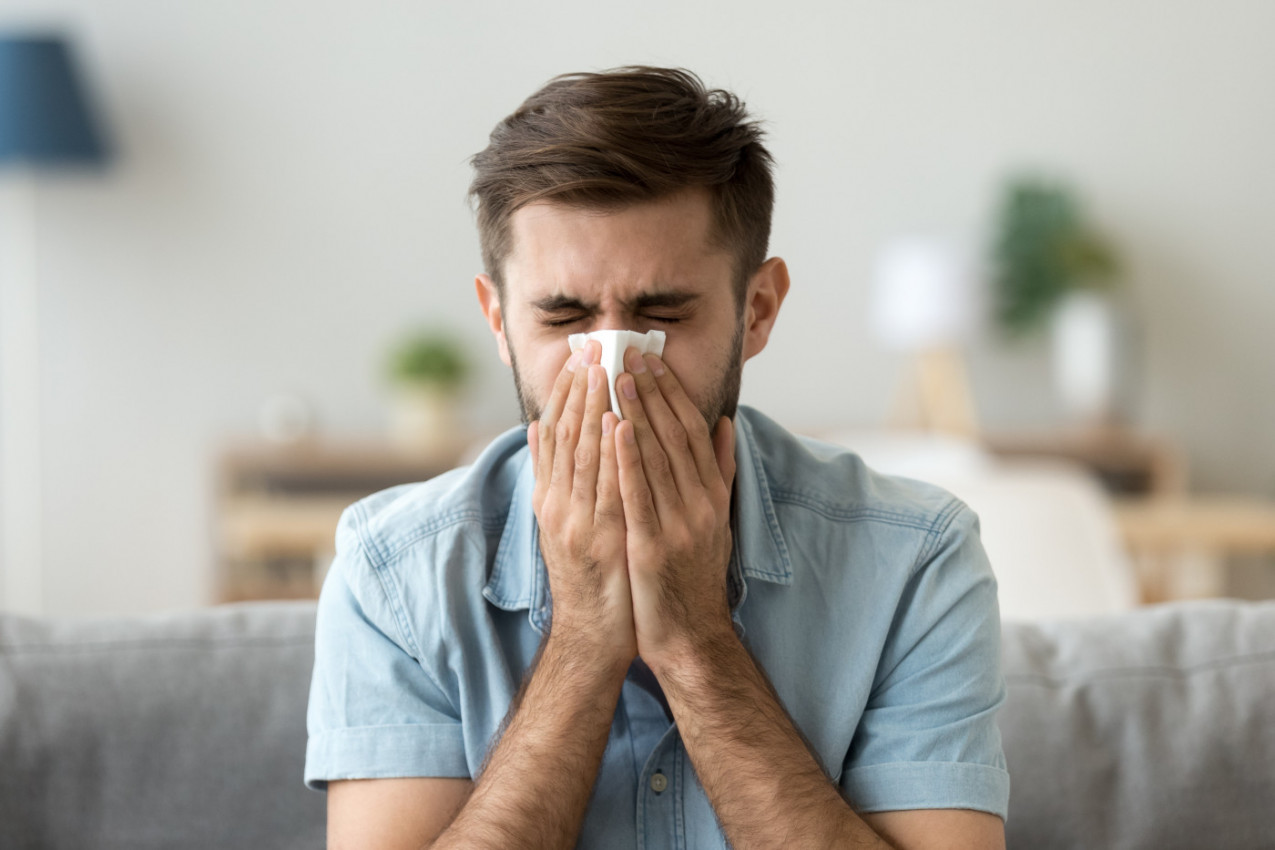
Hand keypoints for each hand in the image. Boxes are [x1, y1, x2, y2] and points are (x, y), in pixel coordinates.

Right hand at [529, 340, 636, 669]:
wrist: (593, 636)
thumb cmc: (589, 578)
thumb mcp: (561, 523)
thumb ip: (552, 477)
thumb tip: (539, 430)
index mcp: (551, 499)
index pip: (557, 435)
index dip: (567, 394)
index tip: (580, 357)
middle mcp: (558, 506)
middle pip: (566, 438)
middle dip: (580, 390)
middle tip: (592, 348)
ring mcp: (577, 524)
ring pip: (583, 456)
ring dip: (593, 410)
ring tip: (603, 370)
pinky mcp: (600, 542)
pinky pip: (606, 489)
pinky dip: (610, 454)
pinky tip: (617, 423)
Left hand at [612, 347, 736, 672]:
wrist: (689, 636)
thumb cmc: (694, 576)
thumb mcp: (715, 519)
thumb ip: (719, 471)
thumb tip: (726, 423)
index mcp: (712, 494)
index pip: (691, 431)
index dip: (671, 392)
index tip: (651, 360)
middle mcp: (700, 504)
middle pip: (673, 435)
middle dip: (650, 391)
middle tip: (628, 352)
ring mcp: (679, 526)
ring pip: (656, 457)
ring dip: (636, 412)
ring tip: (617, 376)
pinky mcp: (654, 547)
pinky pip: (638, 495)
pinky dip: (627, 459)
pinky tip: (613, 429)